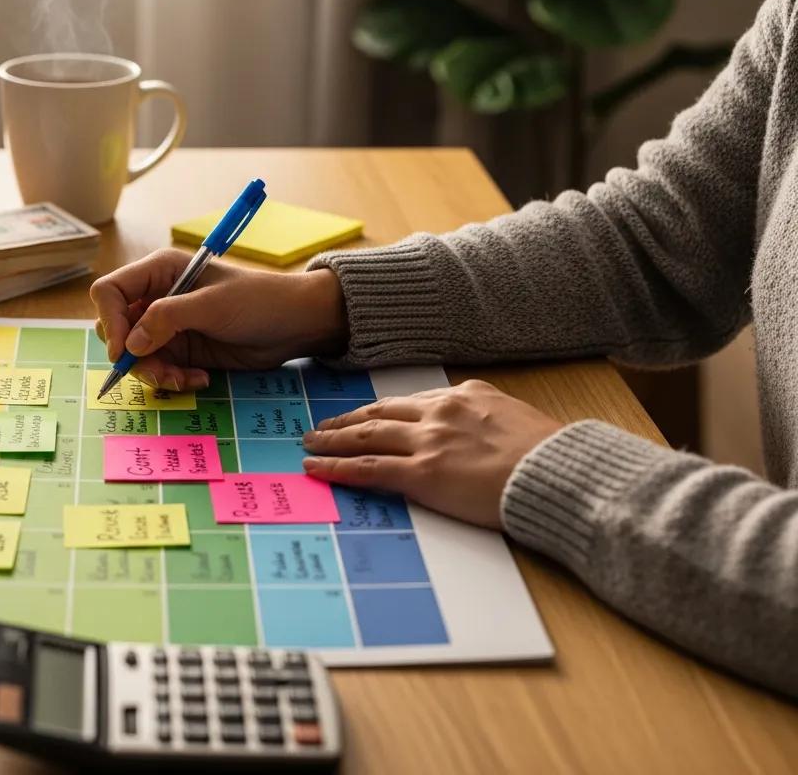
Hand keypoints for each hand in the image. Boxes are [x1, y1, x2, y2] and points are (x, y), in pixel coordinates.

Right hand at [90, 250, 347, 390]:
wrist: (295, 325)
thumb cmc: (258, 301)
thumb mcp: (213, 305)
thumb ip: (168, 319)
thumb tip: (131, 344)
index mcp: (160, 271)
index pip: (110, 291)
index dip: (111, 321)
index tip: (125, 351)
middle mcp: (157, 297)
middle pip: (118, 329)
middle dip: (134, 356)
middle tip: (161, 373)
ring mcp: (168, 327)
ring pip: (136, 356)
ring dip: (156, 374)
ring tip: (186, 380)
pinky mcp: (182, 350)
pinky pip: (160, 370)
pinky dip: (173, 380)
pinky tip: (200, 379)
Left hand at [301, 380, 562, 528]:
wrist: (558, 474)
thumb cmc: (548, 455)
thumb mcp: (514, 418)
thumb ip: (484, 419)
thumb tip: (474, 430)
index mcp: (464, 395)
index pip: (409, 402)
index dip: (380, 411)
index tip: (363, 417)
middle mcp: (440, 412)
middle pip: (379, 413)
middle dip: (346, 421)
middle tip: (321, 427)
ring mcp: (428, 441)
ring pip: (366, 436)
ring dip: (332, 439)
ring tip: (311, 444)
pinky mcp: (422, 473)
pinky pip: (369, 469)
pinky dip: (338, 467)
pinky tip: (318, 468)